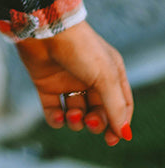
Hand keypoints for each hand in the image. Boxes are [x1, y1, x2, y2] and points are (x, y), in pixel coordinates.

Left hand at [15, 20, 132, 145]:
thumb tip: (123, 134)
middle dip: (96, 122)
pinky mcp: (46, 84)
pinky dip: (56, 119)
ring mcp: (67, 81)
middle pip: (98, 112)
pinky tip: (58, 117)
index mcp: (110, 72)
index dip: (118, 123)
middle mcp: (90, 78)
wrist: (44, 29)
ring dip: (76, 121)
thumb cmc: (80, 48)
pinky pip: (53, 110)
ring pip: (76, 113)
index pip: (121, 105)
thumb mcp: (105, 77)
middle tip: (90, 121)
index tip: (113, 139)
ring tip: (73, 114)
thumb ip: (115, 106)